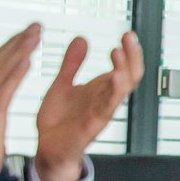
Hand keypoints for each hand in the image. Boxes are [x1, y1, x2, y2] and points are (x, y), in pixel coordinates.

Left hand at [34, 30, 143, 180]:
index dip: (129, 51)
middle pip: (131, 75)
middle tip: (128, 36)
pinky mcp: (92, 125)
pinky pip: (108, 108)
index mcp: (101, 89)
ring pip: (122, 90)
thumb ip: (73, 63)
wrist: (47, 147)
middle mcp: (105, 99)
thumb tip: (81, 38)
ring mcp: (101, 112)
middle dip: (132, 55)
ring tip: (119, 51)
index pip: (125, 67)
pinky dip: (113, 92)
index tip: (128, 33)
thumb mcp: (62, 84)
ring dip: (123, 70)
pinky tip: (114, 77)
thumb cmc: (58, 120)